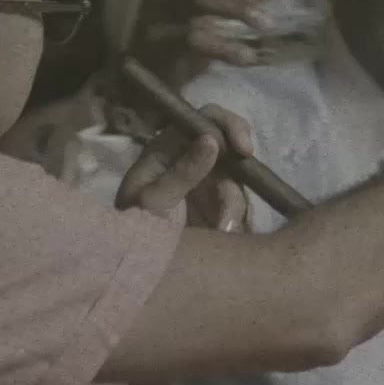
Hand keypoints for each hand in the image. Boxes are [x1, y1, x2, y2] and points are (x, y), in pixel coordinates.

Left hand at [114, 103, 254, 231]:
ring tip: (223, 226)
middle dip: (240, 150)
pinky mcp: (218, 203)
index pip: (200, 120)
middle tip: (248, 160)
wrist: (138, 265)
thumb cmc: (135, 229)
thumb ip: (183, 171)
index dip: (225, 124)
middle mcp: (189, 158)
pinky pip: (237, 201)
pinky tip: (224, 230)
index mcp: (166, 149)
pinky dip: (235, 216)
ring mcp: (206, 180)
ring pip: (237, 176)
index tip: (243, 147)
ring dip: (233, 200)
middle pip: (227, 137)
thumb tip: (211, 140)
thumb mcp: (155, 201)